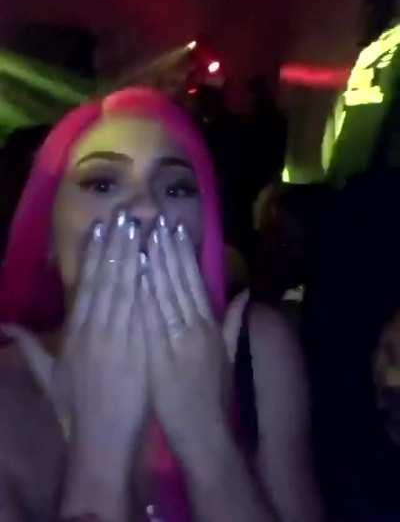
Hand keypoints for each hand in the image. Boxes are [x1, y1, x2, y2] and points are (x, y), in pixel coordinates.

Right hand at [5, 211, 147, 472]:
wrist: (102, 439)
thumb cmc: (75, 408)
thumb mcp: (47, 375)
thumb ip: (29, 346)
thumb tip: (6, 326)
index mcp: (76, 331)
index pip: (86, 283)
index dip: (94, 253)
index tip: (100, 227)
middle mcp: (96, 328)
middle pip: (106, 279)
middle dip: (114, 245)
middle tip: (122, 214)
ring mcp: (120, 337)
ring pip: (125, 288)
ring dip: (131, 256)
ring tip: (137, 227)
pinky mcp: (141, 347)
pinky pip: (144, 310)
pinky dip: (148, 285)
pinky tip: (153, 263)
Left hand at [141, 217, 230, 460]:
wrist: (206, 434)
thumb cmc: (216, 397)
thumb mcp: (229, 357)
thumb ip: (235, 324)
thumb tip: (245, 295)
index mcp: (210, 326)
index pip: (196, 282)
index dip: (185, 254)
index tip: (176, 229)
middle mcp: (195, 326)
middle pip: (179, 281)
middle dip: (168, 248)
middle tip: (158, 219)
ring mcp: (176, 339)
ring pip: (164, 293)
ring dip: (154, 262)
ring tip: (145, 234)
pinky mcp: (159, 353)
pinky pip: (150, 317)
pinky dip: (143, 292)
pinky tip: (135, 272)